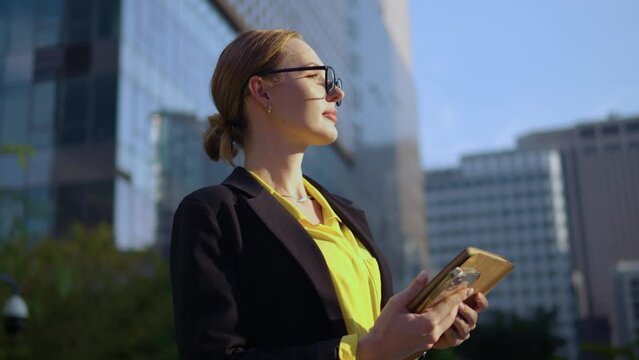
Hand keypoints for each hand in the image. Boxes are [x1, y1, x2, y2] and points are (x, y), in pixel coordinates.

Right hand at [357, 271, 474, 359]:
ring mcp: (430, 341)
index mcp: (428, 323)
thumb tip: (425, 274)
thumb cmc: (385, 326)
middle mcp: (433, 333)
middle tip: (462, 291)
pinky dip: (442, 319)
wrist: (378, 350)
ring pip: (447, 323)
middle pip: (451, 316)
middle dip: (458, 303)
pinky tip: (438, 312)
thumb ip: (414, 289)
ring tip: (453, 300)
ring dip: (451, 311)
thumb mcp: (397, 303)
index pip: (449, 306)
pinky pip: (440, 330)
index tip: (467, 287)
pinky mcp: (426, 344)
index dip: (458, 295)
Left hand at [432, 291, 488, 347]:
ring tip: (452, 316)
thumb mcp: (439, 298)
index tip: (476, 294)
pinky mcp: (455, 340)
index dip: (481, 300)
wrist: (427, 328)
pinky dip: (450, 331)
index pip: (482, 305)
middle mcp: (468, 320)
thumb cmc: (435, 309)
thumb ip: (444, 290)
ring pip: (466, 327)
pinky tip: (444, 327)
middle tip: (459, 305)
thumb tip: (433, 275)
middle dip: (467, 310)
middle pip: (474, 316)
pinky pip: (455, 336)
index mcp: (469, 308)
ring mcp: (463, 331)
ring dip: (459, 321)